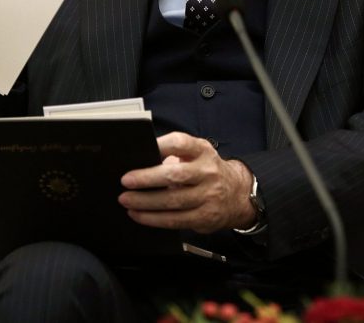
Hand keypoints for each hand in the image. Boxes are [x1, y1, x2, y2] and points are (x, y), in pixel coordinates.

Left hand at [118, 132, 256, 233]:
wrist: (237, 194)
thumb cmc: (207, 171)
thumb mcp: (197, 154)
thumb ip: (174, 154)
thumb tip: (140, 162)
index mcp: (202, 151)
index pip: (181, 143)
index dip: (161, 145)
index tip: (143, 149)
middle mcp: (208, 172)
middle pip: (175, 174)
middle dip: (147, 178)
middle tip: (126, 181)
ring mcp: (208, 195)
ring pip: (172, 200)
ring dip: (145, 202)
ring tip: (126, 200)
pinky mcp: (205, 216)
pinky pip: (175, 220)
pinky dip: (153, 219)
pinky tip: (139, 215)